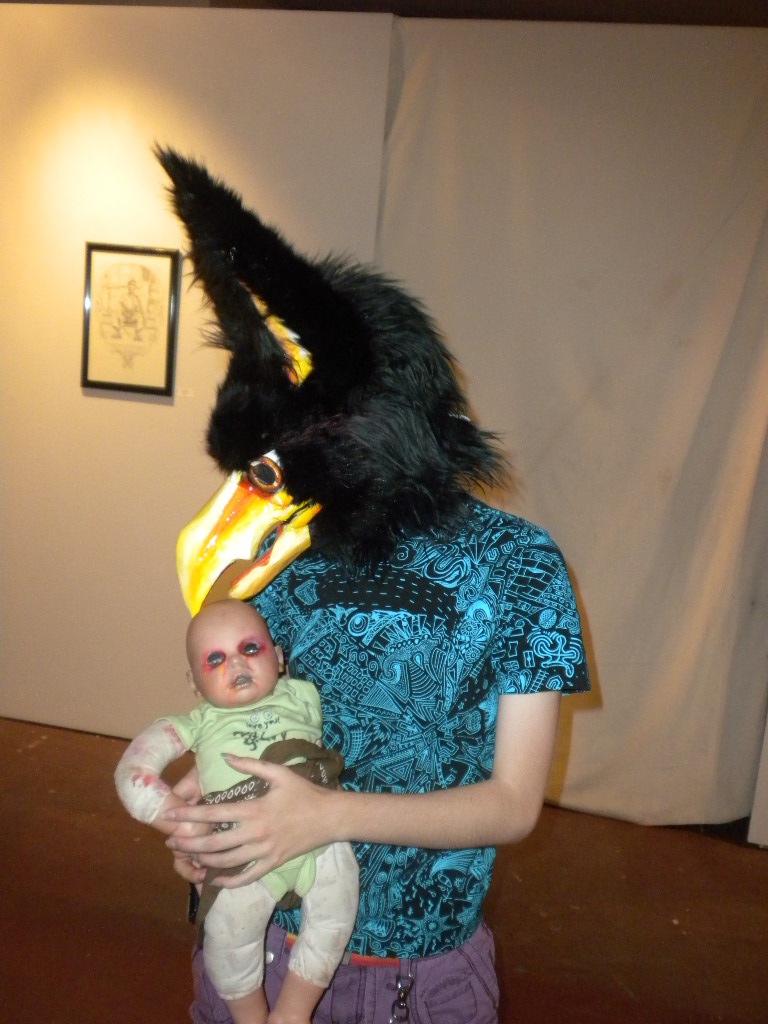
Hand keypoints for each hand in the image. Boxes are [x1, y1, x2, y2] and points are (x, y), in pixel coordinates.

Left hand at [160, 756, 336, 887]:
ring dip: (203, 861)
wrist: (330, 817)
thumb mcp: (279, 772)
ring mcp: (264, 852)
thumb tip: (225, 756)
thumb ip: (250, 765)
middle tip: (170, 841)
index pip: (214, 813)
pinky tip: (215, 879)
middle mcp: (256, 833)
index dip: (188, 814)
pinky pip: (246, 878)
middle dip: (188, 843)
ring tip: (187, 856)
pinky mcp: (272, 864)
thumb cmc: (304, 792)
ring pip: (226, 863)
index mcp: (254, 810)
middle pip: (214, 844)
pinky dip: (229, 881)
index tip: (169, 814)